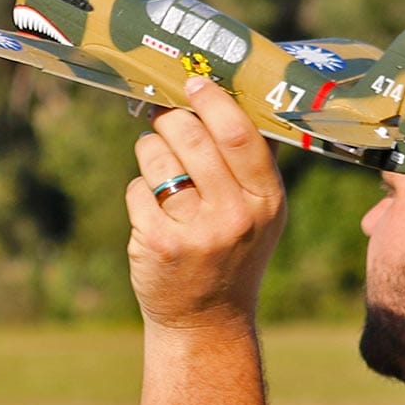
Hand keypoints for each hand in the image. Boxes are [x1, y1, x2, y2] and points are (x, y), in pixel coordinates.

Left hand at [125, 77, 285, 330]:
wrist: (208, 321)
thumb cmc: (232, 252)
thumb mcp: (259, 212)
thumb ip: (248, 162)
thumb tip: (219, 95)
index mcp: (267, 200)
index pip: (238, 134)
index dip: (211, 101)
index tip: (193, 83)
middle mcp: (235, 215)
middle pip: (190, 137)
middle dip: (169, 119)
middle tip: (164, 117)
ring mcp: (196, 232)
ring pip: (157, 157)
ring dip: (151, 153)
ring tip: (162, 171)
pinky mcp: (159, 244)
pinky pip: (137, 189)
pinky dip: (140, 192)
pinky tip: (153, 211)